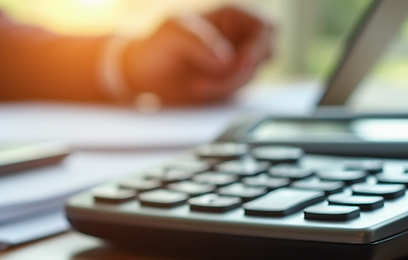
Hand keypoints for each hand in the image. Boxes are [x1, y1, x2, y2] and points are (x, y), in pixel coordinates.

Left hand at [123, 5, 273, 104]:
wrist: (141, 76)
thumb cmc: (155, 47)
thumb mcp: (173, 34)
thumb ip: (201, 42)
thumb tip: (226, 60)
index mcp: (232, 16)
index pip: (266, 26)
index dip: (259, 45)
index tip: (241, 63)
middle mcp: (238, 39)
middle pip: (266, 53)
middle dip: (244, 69)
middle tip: (219, 76)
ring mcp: (235, 62)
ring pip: (253, 76)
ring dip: (228, 85)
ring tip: (197, 86)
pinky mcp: (228, 84)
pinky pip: (240, 92)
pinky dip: (222, 94)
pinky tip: (200, 90)